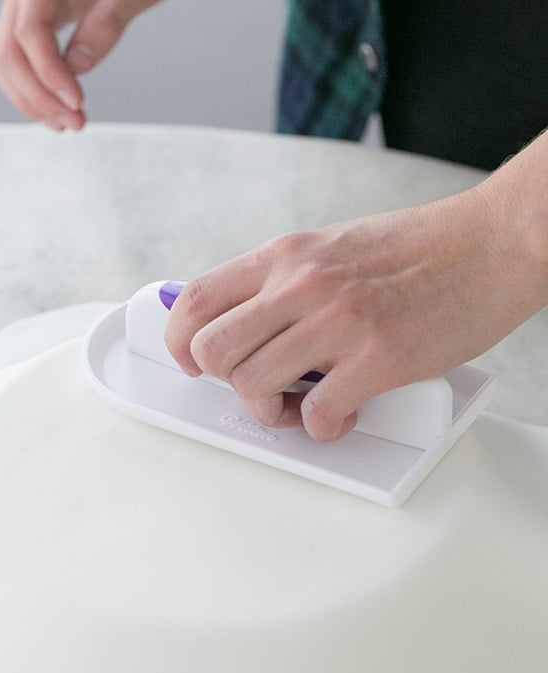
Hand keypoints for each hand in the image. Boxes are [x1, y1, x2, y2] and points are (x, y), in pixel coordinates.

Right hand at [0, 0, 158, 131]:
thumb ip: (105, 23)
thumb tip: (77, 64)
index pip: (28, 32)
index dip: (49, 74)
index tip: (77, 103)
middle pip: (8, 52)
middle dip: (38, 97)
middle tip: (75, 123)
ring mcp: (25, 11)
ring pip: (7, 64)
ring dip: (34, 102)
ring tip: (69, 124)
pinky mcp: (35, 25)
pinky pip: (21, 63)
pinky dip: (35, 92)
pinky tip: (59, 111)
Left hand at [165, 134, 547, 441]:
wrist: (494, 244)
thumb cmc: (423, 248)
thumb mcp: (336, 247)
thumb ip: (290, 280)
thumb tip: (251, 319)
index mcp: (288, 255)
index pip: (197, 300)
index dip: (180, 342)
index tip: (192, 364)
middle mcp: (301, 285)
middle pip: (211, 351)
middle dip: (226, 383)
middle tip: (261, 387)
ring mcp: (337, 322)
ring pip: (253, 387)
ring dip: (272, 411)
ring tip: (304, 404)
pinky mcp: (377, 359)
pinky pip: (317, 414)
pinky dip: (323, 427)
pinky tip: (344, 412)